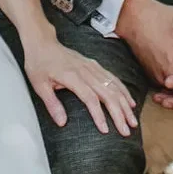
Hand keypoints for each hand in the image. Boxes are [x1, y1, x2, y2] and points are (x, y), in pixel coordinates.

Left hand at [24, 34, 138, 136]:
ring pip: (114, 86)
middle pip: (108, 94)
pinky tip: (130, 102)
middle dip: (120, 114)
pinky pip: (113, 78)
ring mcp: (92, 67)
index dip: (99, 115)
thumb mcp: (39, 85)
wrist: (43, 43)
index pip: (90, 98)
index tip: (106, 130)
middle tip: (127, 130)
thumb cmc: (39, 63)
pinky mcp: (95, 65)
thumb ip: (52, 104)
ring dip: (125, 104)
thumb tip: (62, 123)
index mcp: (72, 77)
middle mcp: (86, 71)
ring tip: (133, 120)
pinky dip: (123, 91)